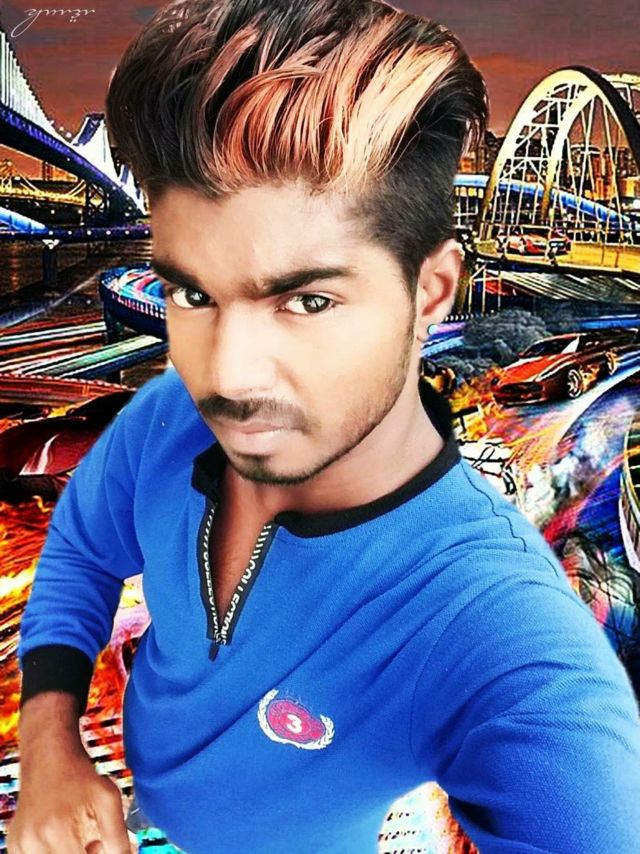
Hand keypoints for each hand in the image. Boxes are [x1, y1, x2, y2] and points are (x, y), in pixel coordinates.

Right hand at [6, 744, 134, 852]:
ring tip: (78, 837)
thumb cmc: (80, 771)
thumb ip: (117, 834)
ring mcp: (19, 844)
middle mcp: (31, 840)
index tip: (100, 844)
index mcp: (55, 830)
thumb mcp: (107, 796)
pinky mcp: (15, 843)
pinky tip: (63, 838)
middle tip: (94, 841)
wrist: (48, 752)